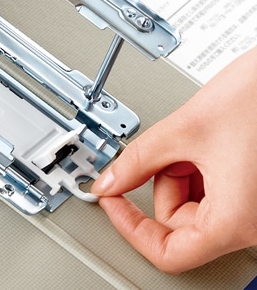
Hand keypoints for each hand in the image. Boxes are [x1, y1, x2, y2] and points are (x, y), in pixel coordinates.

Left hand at [91, 46, 256, 272]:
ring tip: (192, 139)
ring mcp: (252, 208)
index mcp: (237, 220)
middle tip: (164, 149)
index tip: (112, 202)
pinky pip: (211, 192)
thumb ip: (138, 160)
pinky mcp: (250, 191)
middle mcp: (251, 223)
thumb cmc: (256, 98)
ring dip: (179, 172)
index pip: (169, 253)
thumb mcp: (184, 130)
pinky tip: (202, 142)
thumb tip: (109, 181)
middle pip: (179, 223)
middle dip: (162, 183)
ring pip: (193, 206)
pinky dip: (195, 168)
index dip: (131, 226)